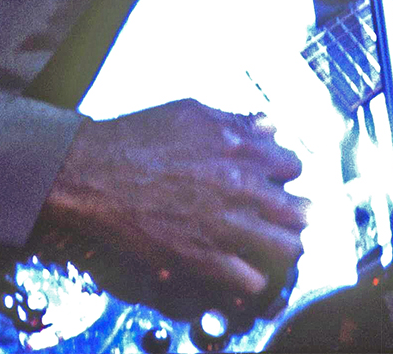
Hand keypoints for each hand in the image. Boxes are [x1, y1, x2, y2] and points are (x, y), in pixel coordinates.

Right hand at [41, 100, 306, 308]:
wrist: (92, 173)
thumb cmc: (134, 139)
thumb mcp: (189, 113)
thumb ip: (235, 121)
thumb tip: (271, 126)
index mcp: (239, 146)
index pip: (292, 166)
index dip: (284, 176)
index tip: (274, 182)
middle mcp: (240, 184)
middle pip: (300, 210)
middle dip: (294, 216)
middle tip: (280, 220)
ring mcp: (225, 223)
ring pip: (288, 248)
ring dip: (283, 249)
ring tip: (270, 249)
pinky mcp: (204, 257)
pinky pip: (252, 280)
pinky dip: (252, 279)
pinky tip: (241, 270)